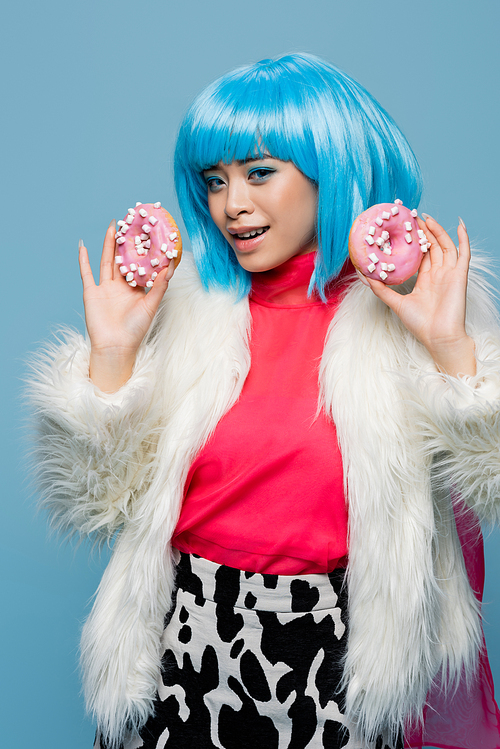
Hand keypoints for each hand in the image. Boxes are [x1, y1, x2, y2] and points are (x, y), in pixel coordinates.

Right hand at [79, 220, 174, 391]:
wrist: (115, 346)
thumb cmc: (135, 330)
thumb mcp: (151, 306)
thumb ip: (159, 287)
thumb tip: (169, 268)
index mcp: (136, 289)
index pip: (140, 265)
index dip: (144, 251)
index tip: (150, 234)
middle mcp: (120, 286)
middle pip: (123, 259)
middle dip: (126, 242)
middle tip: (130, 223)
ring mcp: (105, 288)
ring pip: (107, 261)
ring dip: (109, 244)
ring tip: (112, 227)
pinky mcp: (92, 292)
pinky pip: (87, 273)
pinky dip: (84, 260)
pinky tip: (83, 246)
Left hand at [358, 215, 475, 377]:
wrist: (438, 337)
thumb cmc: (420, 324)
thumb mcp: (395, 304)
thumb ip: (381, 290)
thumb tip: (364, 277)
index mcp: (425, 281)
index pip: (420, 256)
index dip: (414, 242)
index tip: (404, 229)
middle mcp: (438, 275)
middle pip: (432, 248)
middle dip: (424, 232)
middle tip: (413, 217)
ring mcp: (450, 274)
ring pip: (445, 246)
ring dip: (438, 231)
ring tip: (427, 218)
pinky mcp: (460, 276)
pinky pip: (464, 253)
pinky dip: (463, 239)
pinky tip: (459, 225)